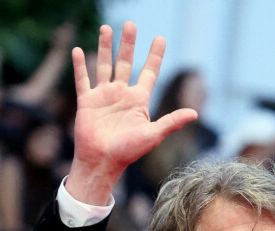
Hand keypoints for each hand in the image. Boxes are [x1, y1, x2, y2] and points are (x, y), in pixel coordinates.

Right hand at [66, 21, 197, 203]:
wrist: (103, 162)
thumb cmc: (129, 151)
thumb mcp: (153, 135)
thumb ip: (172, 122)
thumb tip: (195, 113)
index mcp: (139, 101)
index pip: (149, 73)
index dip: (155, 56)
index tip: (160, 38)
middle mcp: (122, 95)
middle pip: (126, 63)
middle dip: (128, 44)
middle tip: (131, 23)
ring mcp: (104, 97)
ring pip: (104, 66)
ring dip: (105, 47)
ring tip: (107, 28)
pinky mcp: (87, 102)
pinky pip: (83, 80)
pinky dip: (80, 66)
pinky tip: (79, 50)